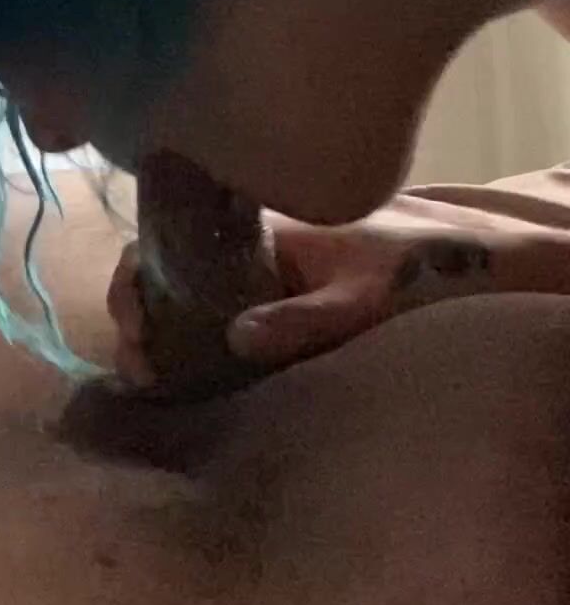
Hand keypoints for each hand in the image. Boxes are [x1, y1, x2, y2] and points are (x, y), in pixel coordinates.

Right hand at [108, 196, 518, 376]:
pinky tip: (179, 372)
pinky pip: (209, 309)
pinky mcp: (271, 296)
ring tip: (151, 377)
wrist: (472, 267)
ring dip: (156, 331)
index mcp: (256, 227)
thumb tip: (235, 337)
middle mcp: (244, 242)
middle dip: (136, 316)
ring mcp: (254, 270)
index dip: (132, 282)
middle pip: (161, 268)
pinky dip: (184, 337)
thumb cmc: (418, 273)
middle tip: (139, 368)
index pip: (167, 238)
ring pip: (180, 291)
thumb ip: (305, 318)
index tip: (133, 329)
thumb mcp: (364, 298)